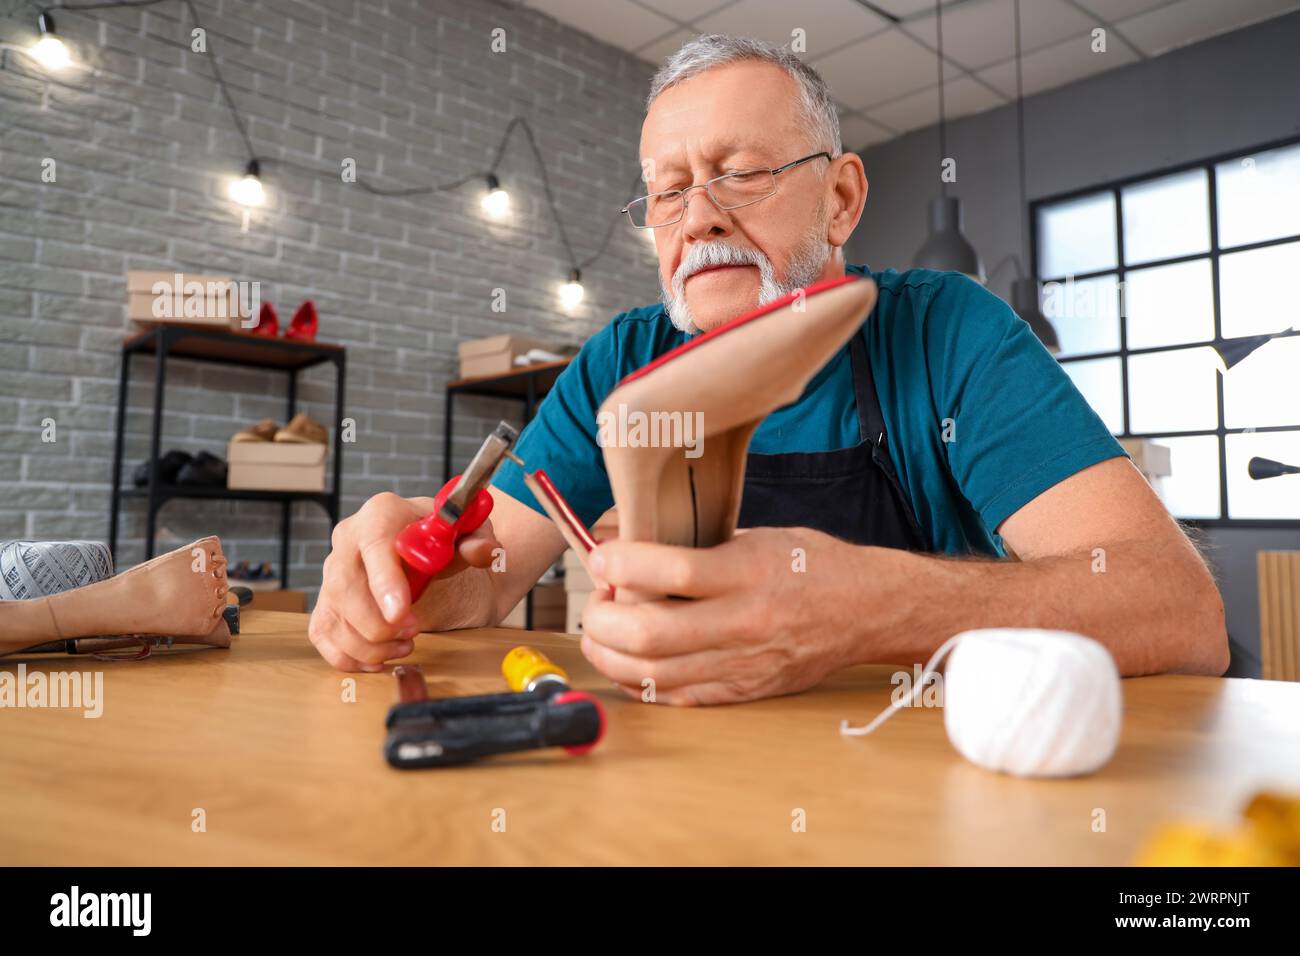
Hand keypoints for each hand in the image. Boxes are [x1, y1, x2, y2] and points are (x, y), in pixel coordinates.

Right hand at [308, 492, 500, 671]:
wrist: (433, 555)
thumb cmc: (447, 540)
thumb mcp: (471, 533)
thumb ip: (478, 541)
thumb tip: (480, 551)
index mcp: (382, 514)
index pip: (374, 544)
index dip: (384, 581)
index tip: (400, 613)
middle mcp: (349, 539)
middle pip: (345, 587)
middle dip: (379, 623)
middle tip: (413, 632)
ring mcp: (333, 572)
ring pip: (333, 616)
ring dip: (369, 644)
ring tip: (406, 644)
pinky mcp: (329, 602)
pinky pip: (323, 635)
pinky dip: (349, 655)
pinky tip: (380, 657)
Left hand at [579, 527, 878, 704]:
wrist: (868, 609)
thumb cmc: (812, 565)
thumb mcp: (758, 537)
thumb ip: (699, 547)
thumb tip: (631, 549)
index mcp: (750, 573)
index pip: (672, 572)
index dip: (622, 565)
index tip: (601, 556)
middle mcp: (745, 622)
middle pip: (651, 633)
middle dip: (603, 618)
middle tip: (596, 601)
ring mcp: (744, 664)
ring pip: (654, 673)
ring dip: (610, 654)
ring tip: (600, 633)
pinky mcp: (744, 690)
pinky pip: (676, 697)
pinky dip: (638, 681)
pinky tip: (625, 662)